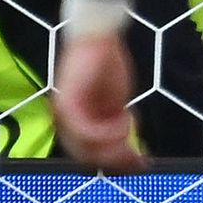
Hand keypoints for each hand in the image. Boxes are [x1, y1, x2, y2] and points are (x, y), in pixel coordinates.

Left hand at [53, 28, 140, 173]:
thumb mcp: (116, 102)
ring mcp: (64, 115)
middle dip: (116, 161)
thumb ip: (118, 125)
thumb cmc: (106, 65)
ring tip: (130, 130)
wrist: (97, 38)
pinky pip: (88, 130)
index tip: (138, 164)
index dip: (115, 163)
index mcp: (75, 123)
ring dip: (114, 144)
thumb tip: (130, 147)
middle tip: (138, 160)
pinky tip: (124, 121)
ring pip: (87, 148)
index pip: (92, 154)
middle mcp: (65, 122)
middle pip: (88, 156)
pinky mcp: (67, 105)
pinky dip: (109, 131)